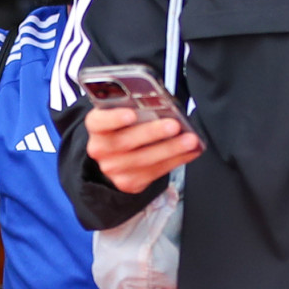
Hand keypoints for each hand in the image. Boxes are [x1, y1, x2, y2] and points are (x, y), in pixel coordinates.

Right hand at [85, 107, 201, 193]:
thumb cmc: (127, 128)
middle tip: (174, 125)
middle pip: (123, 142)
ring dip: (170, 149)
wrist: (117, 157)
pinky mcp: (128, 182)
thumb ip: (138, 109)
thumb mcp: (125, 114)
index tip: (131, 114)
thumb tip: (163, 106)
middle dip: (151, 133)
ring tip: (190, 140)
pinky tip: (191, 151)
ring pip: (143, 160)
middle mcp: (100, 149)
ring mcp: (113, 168)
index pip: (98, 122)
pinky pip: (154, 172)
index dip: (113, 118)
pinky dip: (176, 160)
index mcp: (97, 126)